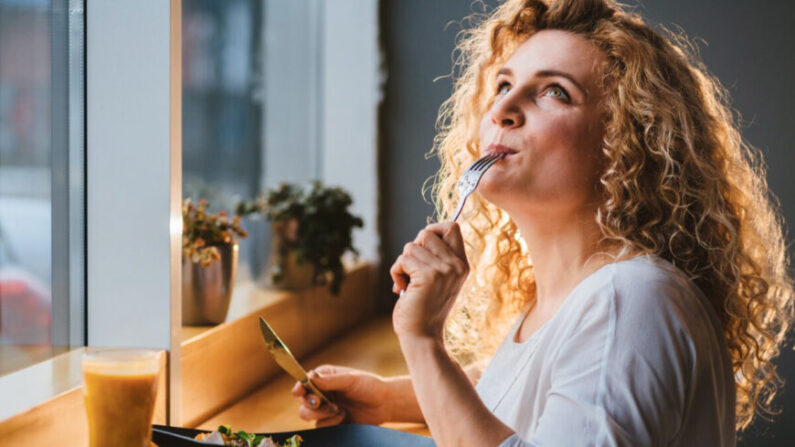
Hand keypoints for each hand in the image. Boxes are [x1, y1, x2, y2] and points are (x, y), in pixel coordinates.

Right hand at [292, 365, 392, 426]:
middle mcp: (322, 392)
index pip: (304, 381)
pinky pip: (319, 426)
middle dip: (310, 403)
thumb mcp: (351, 380)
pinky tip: (343, 417)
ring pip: (306, 414)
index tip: (299, 391)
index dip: (299, 386)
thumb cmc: (369, 386)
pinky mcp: (331, 422)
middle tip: (320, 402)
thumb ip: (330, 380)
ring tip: (338, 410)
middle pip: (302, 400)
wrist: (384, 405)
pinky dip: (329, 423)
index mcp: (324, 377)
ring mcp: (325, 408)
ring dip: (320, 413)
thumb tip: (309, 378)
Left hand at [389, 222, 468, 339]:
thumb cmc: (424, 307)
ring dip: (402, 264)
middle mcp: (456, 265)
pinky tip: (402, 288)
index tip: (422, 247)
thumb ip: (436, 257)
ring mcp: (444, 270)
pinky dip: (396, 272)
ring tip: (408, 283)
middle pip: (427, 233)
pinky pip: (403, 260)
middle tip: (413, 271)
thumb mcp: (438, 279)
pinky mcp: (428, 276)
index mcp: (462, 264)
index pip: (452, 227)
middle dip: (413, 249)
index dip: (433, 230)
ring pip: (411, 246)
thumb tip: (424, 233)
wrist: (422, 336)